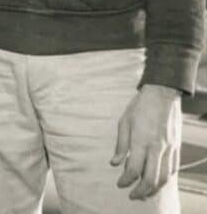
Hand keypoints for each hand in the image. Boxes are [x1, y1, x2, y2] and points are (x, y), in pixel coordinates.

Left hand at [111, 84, 181, 199]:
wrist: (163, 94)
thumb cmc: (139, 107)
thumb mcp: (124, 122)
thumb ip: (121, 145)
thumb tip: (114, 164)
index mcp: (141, 140)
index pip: (133, 169)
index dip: (126, 180)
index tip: (120, 184)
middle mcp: (157, 147)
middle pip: (151, 178)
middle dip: (140, 191)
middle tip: (132, 196)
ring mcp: (169, 148)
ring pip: (164, 177)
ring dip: (154, 189)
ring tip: (144, 194)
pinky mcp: (176, 147)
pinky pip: (173, 169)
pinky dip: (165, 179)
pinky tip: (157, 182)